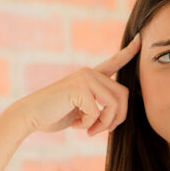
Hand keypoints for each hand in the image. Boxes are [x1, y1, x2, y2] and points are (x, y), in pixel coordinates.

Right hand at [10, 33, 140, 135]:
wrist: (30, 116)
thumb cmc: (54, 115)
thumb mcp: (82, 110)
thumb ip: (99, 107)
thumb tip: (118, 114)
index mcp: (91, 76)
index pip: (114, 62)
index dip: (128, 52)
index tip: (139, 39)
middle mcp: (90, 72)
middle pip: (123, 94)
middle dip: (117, 117)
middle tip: (104, 130)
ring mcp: (85, 78)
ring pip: (114, 104)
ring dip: (105, 123)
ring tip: (90, 130)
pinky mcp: (80, 87)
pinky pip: (98, 112)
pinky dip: (90, 124)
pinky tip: (76, 125)